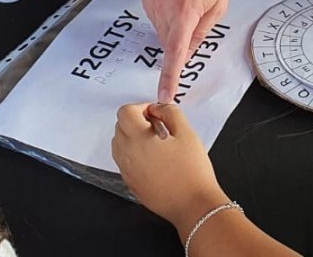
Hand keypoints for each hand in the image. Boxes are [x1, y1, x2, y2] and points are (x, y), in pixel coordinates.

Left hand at [113, 102, 227, 228]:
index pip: (125, 112)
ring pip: (119, 144)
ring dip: (132, 137)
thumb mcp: (187, 133)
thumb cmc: (192, 172)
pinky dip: (133, 153)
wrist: (193, 206)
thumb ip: (170, 113)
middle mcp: (127, 155)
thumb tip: (159, 108)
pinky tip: (155, 158)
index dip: (140, 107)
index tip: (155, 112)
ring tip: (156, 142)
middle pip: (119, 126)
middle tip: (158, 125)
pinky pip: (124, 161)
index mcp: (138, 139)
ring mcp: (127, 172)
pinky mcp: (131, 184)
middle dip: (136, 120)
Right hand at [140, 0, 230, 102]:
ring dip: (172, 22)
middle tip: (194, 16)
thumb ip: (201, 32)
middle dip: (180, 37)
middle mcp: (163, 7)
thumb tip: (187, 53)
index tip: (164, 93)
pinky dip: (163, 9)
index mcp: (185, 13)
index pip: (175, 53)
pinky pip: (153, 12)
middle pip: (168, 40)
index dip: (169, 76)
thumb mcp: (218, 4)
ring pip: (160, 27)